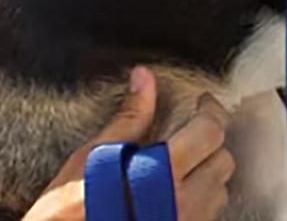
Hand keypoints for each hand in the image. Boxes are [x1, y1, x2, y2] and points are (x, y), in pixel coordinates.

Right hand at [23, 67, 235, 220]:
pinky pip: (208, 214)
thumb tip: (143, 79)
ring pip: (220, 190)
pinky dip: (202, 198)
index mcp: (159, 177)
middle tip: (192, 130)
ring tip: (183, 163)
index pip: (210, 132)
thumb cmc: (63, 215)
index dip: (210, 111)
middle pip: (223, 160)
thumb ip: (127, 118)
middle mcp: (181, 204)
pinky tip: (177, 192)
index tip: (203, 102)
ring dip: (209, 172)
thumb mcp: (91, 160)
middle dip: (211, 141)